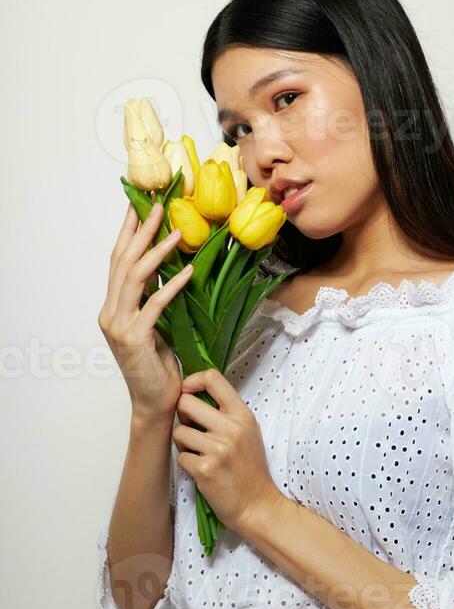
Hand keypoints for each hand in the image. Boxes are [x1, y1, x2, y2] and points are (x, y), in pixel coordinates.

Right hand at [97, 202, 192, 420]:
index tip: (139, 206)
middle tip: (157, 205)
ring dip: (156, 252)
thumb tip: (167, 269)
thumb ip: (152, 300)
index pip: (117, 262)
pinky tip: (188, 271)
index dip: (128, 232)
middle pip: (123, 262)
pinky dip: (172, 285)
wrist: (155, 403)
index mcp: (112, 307)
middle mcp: (110, 313)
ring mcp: (119, 325)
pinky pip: (155, 304)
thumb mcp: (155, 326)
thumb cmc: (158, 366)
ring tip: (176, 232)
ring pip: (135, 278)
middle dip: (141, 231)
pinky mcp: (135, 338)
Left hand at [173, 368, 283, 533]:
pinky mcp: (205, 469)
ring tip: (199, 453)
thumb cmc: (250, 469)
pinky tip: (202, 470)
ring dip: (183, 444)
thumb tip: (195, 394)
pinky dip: (187, 464)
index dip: (192, 381)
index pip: (212, 378)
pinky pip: (180, 457)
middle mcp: (231, 428)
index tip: (188, 391)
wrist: (257, 505)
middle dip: (182, 416)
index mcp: (242, 415)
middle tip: (191, 429)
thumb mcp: (248, 432)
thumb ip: (227, 412)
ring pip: (178, 432)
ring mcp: (218, 449)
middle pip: (185, 402)